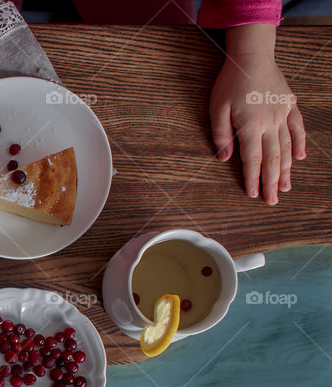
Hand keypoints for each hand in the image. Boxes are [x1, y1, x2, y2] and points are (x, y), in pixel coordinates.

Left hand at [210, 24, 305, 204]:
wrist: (252, 56)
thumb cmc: (231, 82)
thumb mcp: (217, 109)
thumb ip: (221, 135)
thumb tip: (224, 158)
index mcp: (251, 127)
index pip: (252, 160)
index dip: (253, 179)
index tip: (253, 195)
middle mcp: (270, 124)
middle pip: (272, 159)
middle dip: (271, 182)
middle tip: (273, 201)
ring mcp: (282, 115)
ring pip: (287, 148)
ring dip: (286, 169)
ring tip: (285, 187)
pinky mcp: (289, 106)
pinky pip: (298, 129)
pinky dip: (300, 144)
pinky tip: (300, 157)